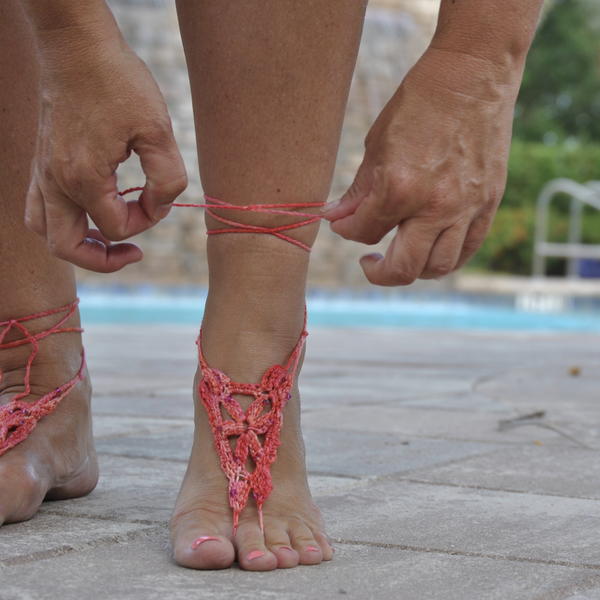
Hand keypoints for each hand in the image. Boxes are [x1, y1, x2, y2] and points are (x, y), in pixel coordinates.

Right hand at [25, 34, 186, 272]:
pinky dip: (60, 221)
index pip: (116, 227)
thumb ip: (167, 178)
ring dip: (76, 244)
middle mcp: (54, 182)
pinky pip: (37, 207)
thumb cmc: (118, 82)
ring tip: (105, 239)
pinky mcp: (39, 161)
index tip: (161, 199)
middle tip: (132, 253)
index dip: (147, 221)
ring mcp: (41, 172)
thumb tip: (160, 207)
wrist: (76, 45)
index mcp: (83, 178)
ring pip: (45, 231)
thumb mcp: (158, 131)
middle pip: (66, 247)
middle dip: (103, 259)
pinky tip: (88, 210)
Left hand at [322, 48, 518, 285]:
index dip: (346, 231)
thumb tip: (335, 220)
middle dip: (378, 272)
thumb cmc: (418, 104)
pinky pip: (468, 249)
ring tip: (402, 257)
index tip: (343, 224)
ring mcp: (466, 208)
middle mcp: (434, 207)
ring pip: (439, 267)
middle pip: (403, 268)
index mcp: (399, 188)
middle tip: (370, 263)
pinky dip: (447, 259)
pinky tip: (432, 250)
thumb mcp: (376, 145)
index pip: (363, 232)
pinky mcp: (488, 204)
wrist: (473, 77)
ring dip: (415, 270)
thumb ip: (357, 192)